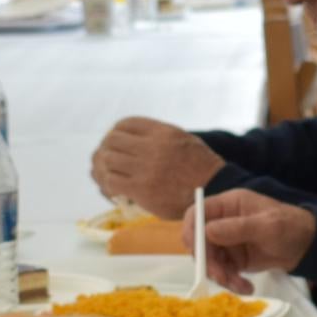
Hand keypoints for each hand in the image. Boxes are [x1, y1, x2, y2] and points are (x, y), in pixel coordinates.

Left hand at [88, 117, 222, 218]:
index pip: (126, 124)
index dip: (114, 132)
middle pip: (112, 142)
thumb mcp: (183, 139)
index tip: (113, 142)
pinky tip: (110, 191)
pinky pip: (112, 183)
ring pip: (108, 161)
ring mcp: (146, 168)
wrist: (214, 191)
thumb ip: (158, 136)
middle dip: (104, 150)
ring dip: (101, 169)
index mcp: (162, 132)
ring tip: (103, 176)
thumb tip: (132, 140)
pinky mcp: (142, 189)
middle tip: (103, 161)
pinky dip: (107, 186)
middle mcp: (152, 147)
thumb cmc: (200, 167)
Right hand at [200, 189, 316, 290]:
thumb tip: (208, 231)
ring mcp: (227, 242)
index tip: (195, 250)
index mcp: (228, 205)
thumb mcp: (268, 225)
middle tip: (221, 277)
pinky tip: (246, 287)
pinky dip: (231, 282)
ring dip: (221, 276)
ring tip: (240, 285)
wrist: (308, 247)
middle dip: (208, 262)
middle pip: (200, 242)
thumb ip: (238, 228)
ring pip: (210, 261)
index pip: (197, 213)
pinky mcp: (234, 260)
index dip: (191, 230)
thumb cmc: (291, 226)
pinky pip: (223, 272)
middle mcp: (223, 222)